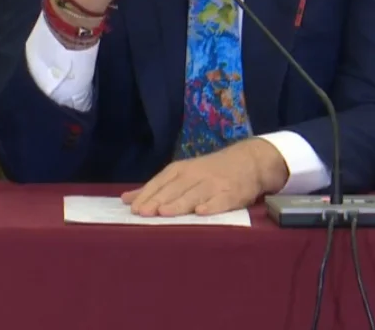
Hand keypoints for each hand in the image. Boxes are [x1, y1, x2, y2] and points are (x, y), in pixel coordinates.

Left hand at [121, 139, 289, 216]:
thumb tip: (126, 199)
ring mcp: (215, 184)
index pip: (161, 182)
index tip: (134, 208)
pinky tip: (201, 212)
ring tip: (164, 213)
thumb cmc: (209, 171)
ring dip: (179, 203)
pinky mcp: (232, 194)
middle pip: (175, 188)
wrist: (248, 162)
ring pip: (195, 194)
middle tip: (143, 213)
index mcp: (182, 170)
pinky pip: (221, 200)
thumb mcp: (182, 174)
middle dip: (159, 200)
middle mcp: (196, 175)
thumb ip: (155, 188)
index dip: (148, 194)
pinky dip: (212, 205)